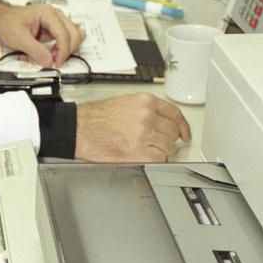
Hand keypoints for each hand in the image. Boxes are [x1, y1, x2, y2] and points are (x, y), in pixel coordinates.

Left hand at [0, 1, 84, 67]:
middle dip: (67, 50)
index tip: (57, 62)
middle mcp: (55, 14)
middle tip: (55, 61)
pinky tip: (54, 52)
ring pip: (75, 35)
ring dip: (68, 48)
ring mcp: (57, 20)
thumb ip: (35, 51)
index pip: (64, 34)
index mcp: (48, 13)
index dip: (63, 51)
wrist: (2, 19)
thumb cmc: (8, 23)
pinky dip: (65, 47)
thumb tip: (49, 61)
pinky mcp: (55, 27)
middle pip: (74, 34)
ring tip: (54, 56)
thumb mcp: (19, 39)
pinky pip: (68, 38)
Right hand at [74, 93, 191, 161]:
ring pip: (168, 147)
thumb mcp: (125, 103)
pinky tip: (145, 157)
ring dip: (161, 151)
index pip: (175, 113)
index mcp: (145, 102)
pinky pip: (159, 159)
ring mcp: (144, 134)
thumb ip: (147, 110)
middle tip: (160, 144)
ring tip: (147, 150)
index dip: (182, 126)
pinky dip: (155, 160)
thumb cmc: (95, 118)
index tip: (184, 133)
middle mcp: (147, 116)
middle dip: (168, 140)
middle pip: (173, 132)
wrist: (78, 128)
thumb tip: (162, 122)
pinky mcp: (138, 152)